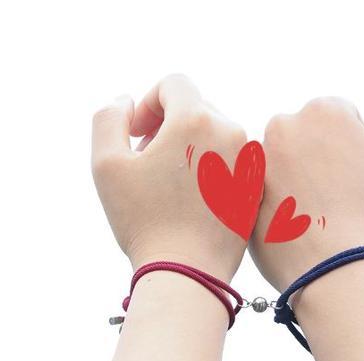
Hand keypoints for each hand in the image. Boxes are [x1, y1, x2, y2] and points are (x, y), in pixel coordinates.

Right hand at [92, 74, 246, 280]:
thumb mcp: (106, 164)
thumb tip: (127, 102)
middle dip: (168, 126)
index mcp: (198, 119)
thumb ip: (109, 118)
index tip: (136, 134)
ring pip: (216, 136)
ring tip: (171, 181)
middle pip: (197, 109)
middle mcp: (233, 133)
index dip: (148, 103)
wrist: (188, 272)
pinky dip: (211, 168)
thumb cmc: (144, 221)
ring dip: (191, 148)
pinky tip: (193, 198)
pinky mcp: (257, 188)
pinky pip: (232, 162)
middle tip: (148, 160)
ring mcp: (250, 163)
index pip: (174, 85)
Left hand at [249, 97, 363, 290]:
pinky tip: (298, 231)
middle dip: (320, 160)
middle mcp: (282, 130)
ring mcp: (256, 168)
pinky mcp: (240, 201)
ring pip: (281, 168)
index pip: (341, 118)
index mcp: (324, 111)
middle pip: (306, 139)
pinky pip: (263, 198)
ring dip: (296, 183)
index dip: (357, 149)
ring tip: (317, 218)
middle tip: (338, 200)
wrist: (339, 278)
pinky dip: (277, 209)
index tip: (360, 180)